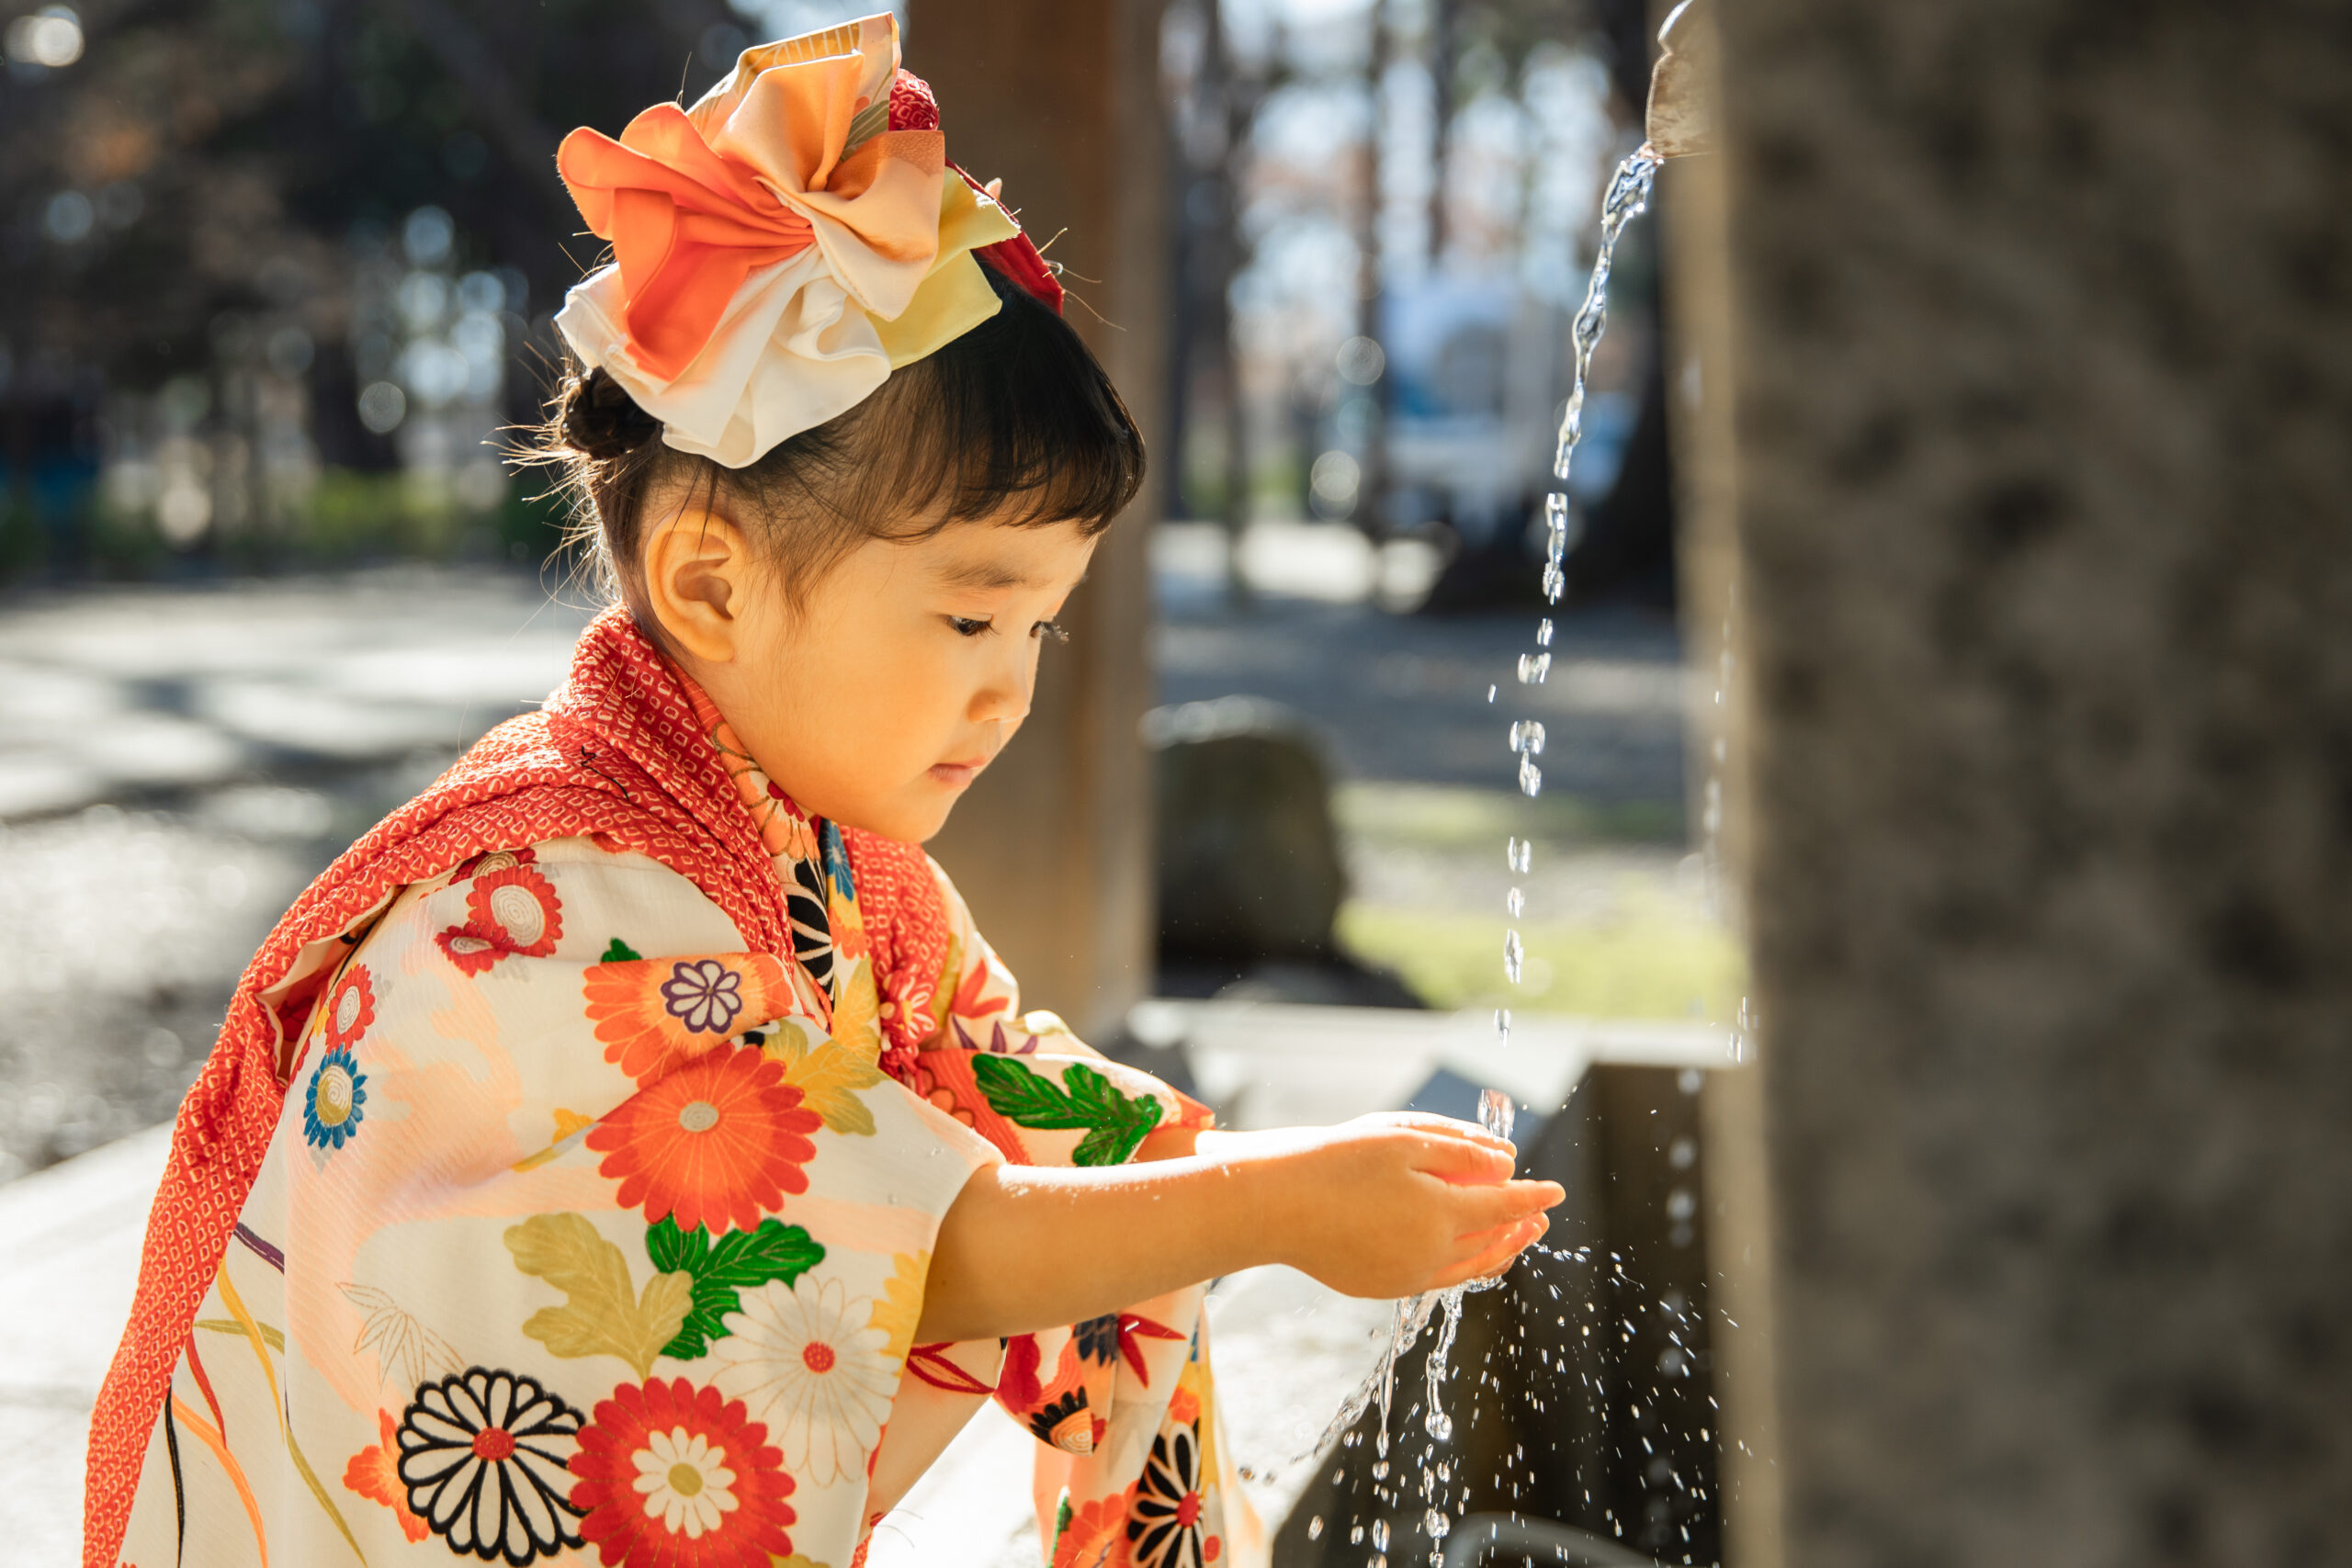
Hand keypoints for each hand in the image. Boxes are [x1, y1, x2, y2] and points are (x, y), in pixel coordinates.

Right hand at [1202, 1112, 1564, 1298]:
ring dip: (1497, 1251)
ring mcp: (1406, 1277)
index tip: (1557, 1190)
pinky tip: (1461, 1252)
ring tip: (1513, 1239)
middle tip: (1540, 1217)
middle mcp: (1431, 1254)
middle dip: (1521, 1228)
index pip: (1505, 1206)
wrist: (1276, 1206)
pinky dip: (1462, 1265)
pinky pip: (1437, 1278)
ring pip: (1468, 1269)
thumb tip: (1507, 1161)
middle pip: (1493, 1243)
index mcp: (1441, 1215)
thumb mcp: (1402, 1140)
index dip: (1534, 1196)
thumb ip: (1461, 1150)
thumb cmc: (1337, 1162)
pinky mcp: (1382, 1287)